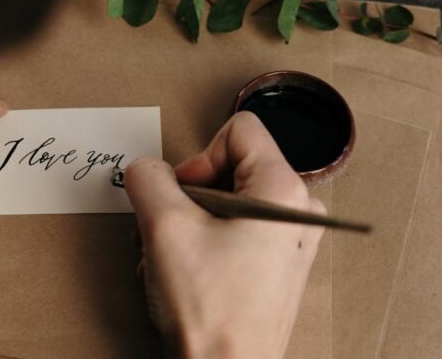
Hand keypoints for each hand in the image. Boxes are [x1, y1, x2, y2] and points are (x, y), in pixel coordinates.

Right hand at [124, 112, 324, 358]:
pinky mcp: (274, 266)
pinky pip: (232, 232)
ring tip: (171, 258)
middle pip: (229, 167)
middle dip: (186, 196)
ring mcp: (287, 242)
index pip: (238, 130)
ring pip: (225, 202)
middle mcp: (297, 212)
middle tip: (167, 230)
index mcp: (283, 191)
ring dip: (186, 223)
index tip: (182, 195)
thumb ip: (147, 178)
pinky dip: (200, 244)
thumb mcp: (164, 227)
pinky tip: (183, 273)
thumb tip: (145, 169)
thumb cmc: (210, 312)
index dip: (198, 157)